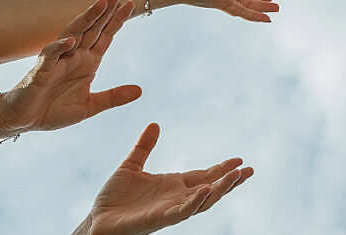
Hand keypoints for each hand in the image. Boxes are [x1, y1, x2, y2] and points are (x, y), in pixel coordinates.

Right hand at [0, 0, 139, 134]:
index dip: (116, 20)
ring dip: (86, 19)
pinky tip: (71, 41)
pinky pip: (50, 56)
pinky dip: (59, 47)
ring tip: (100, 5)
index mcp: (87, 62)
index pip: (105, 36)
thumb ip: (113, 97)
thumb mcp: (90, 105)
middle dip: (104, 11)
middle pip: (92, 29)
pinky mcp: (41, 72)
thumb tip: (140, 90)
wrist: (25, 121)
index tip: (130, 4)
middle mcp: (74, 56)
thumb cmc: (54, 110)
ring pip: (73, 34)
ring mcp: (57, 61)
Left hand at [81, 123, 251, 234]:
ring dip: (221, 189)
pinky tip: (207, 189)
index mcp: (173, 185)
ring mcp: (170, 209)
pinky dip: (196, 201)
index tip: (239, 160)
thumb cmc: (113, 199)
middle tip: (249, 170)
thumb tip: (155, 124)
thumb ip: (144, 147)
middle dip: (231, 181)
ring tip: (237, 177)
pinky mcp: (160, 219)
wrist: (96, 220)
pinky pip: (183, 211)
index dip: (221, 168)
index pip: (204, 175)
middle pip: (211, 188)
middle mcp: (176, 198)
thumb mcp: (131, 165)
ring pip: (203, 200)